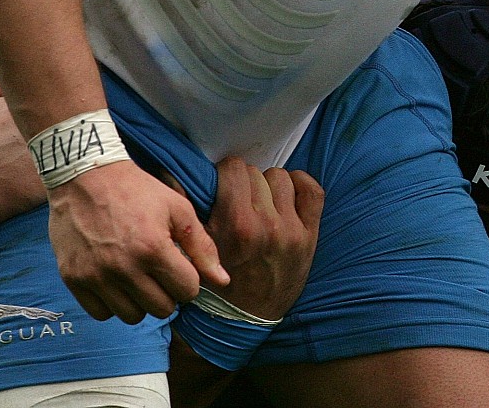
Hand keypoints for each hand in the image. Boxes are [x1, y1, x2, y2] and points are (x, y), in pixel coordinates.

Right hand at [48, 158, 227, 322]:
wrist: (86, 177)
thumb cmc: (138, 191)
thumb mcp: (178, 210)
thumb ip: (202, 247)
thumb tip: (223, 281)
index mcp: (154, 249)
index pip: (187, 291)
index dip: (189, 281)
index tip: (181, 268)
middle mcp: (124, 268)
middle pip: (161, 309)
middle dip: (168, 294)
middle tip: (161, 274)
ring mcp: (96, 276)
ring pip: (132, 317)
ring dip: (141, 302)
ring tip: (139, 279)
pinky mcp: (73, 280)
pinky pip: (101, 314)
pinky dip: (112, 304)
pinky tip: (117, 283)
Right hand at [201, 157, 322, 321]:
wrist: (242, 321)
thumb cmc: (213, 286)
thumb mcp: (193, 252)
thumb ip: (188, 214)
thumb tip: (176, 172)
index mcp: (234, 225)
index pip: (234, 169)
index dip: (225, 173)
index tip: (223, 184)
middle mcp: (265, 225)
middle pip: (255, 173)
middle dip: (244, 183)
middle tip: (238, 200)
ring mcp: (291, 230)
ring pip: (281, 177)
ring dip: (268, 186)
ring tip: (259, 203)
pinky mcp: (309, 236)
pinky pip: (312, 190)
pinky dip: (300, 185)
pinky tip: (286, 196)